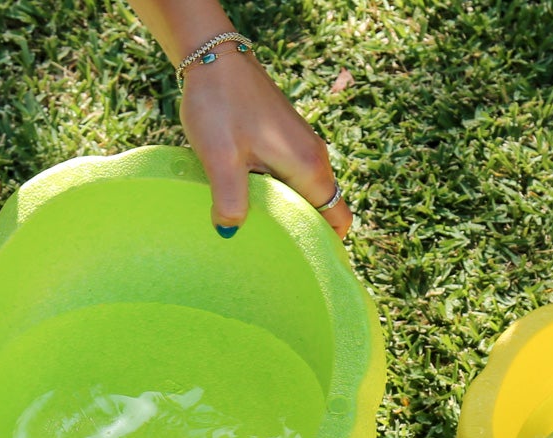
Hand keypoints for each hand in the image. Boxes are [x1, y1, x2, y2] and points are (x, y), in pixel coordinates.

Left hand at [181, 47, 351, 237]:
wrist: (214, 57)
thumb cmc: (220, 105)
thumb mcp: (221, 158)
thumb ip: (230, 200)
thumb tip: (231, 233)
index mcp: (309, 167)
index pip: (337, 219)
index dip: (327, 245)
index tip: (303, 265)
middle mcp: (314, 157)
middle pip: (322, 209)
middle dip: (302, 232)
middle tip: (270, 254)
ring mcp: (302, 146)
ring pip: (305, 193)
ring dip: (286, 211)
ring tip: (256, 229)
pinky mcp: (286, 138)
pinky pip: (291, 176)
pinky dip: (276, 192)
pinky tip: (248, 198)